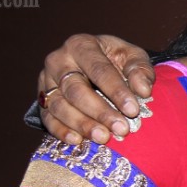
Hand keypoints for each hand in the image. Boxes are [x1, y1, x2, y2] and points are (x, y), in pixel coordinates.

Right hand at [39, 34, 153, 144]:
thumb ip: (140, 70)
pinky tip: (78, 141)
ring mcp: (46, 81)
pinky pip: (48, 117)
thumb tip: (143, 89)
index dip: (116, 91)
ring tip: (104, 137)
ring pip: (60, 105)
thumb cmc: (115, 60)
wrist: (95, 65)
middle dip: (100, 111)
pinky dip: (61, 131)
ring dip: (82, 124)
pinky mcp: (43, 99)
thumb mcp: (132, 57)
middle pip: (75, 89)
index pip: (98, 69)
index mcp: (81, 45)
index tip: (133, 110)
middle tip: (121, 129)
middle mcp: (58, 61)